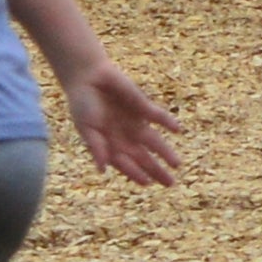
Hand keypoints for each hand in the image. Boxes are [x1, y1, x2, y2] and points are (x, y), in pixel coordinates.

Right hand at [67, 62, 185, 189]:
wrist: (89, 78)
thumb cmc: (83, 105)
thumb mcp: (86, 127)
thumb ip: (96, 147)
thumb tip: (102, 170)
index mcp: (110, 145)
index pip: (126, 164)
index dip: (136, 174)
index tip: (147, 183)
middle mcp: (125, 137)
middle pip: (144, 157)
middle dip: (156, 170)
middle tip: (170, 183)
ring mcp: (135, 123)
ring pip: (154, 142)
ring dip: (166, 152)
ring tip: (177, 164)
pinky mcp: (143, 107)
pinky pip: (158, 117)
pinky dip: (168, 122)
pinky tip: (178, 130)